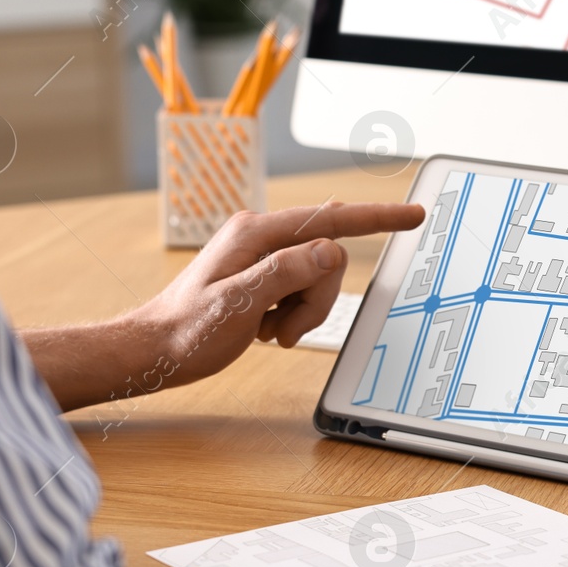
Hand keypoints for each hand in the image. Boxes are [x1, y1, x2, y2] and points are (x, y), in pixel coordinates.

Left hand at [131, 202, 424, 387]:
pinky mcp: (264, 276)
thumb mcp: (239, 304)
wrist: (155, 350)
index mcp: (256, 234)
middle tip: (285, 327)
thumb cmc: (186, 330)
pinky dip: (294, 315)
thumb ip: (286, 273)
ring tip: (269, 330)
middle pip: (328, 257)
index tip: (411, 216)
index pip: (329, 220)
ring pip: (319, 279)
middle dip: (317, 299)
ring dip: (303, 312)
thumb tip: (330, 250)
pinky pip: (303, 291)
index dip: (375, 218)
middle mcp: (262, 237)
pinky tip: (265, 328)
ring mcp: (264, 257)